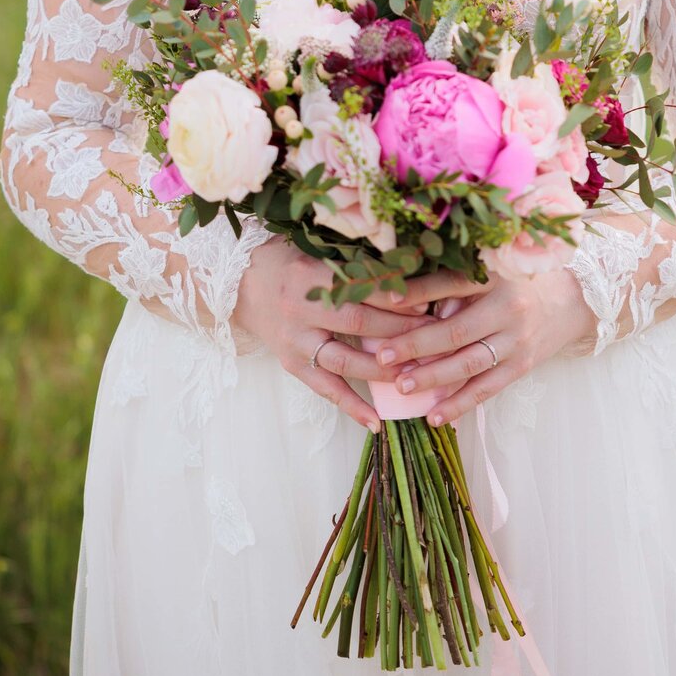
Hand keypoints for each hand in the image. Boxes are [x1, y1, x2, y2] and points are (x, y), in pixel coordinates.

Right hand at [233, 236, 432, 432]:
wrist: (241, 284)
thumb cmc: (289, 262)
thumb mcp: (318, 253)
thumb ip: (355, 266)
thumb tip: (407, 276)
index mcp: (311, 275)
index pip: (361, 287)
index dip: (394, 296)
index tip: (426, 302)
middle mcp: (301, 309)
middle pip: (357, 323)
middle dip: (399, 332)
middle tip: (434, 337)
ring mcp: (295, 341)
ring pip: (344, 361)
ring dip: (382, 370)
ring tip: (414, 375)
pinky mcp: (291, 364)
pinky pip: (324, 390)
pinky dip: (350, 406)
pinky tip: (376, 422)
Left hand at [370, 264, 598, 426]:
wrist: (571, 301)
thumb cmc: (517, 282)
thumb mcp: (491, 271)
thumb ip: (455, 286)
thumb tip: (407, 305)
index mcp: (495, 276)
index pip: (450, 283)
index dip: (417, 292)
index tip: (384, 300)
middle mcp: (508, 308)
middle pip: (456, 330)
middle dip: (416, 345)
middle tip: (383, 356)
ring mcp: (518, 341)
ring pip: (470, 364)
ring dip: (433, 377)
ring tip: (402, 387)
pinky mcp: (523, 366)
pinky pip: (488, 388)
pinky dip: (461, 404)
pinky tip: (436, 416)